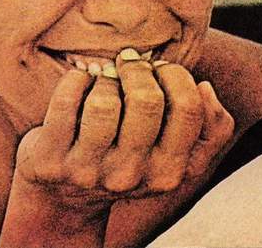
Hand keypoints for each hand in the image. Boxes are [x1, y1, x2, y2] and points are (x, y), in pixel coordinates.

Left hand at [15, 55, 234, 206]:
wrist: (66, 195)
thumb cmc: (126, 160)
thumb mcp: (174, 154)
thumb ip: (210, 127)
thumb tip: (205, 88)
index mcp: (167, 172)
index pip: (188, 108)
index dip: (174, 75)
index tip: (159, 70)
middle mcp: (129, 175)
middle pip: (146, 99)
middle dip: (138, 69)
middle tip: (128, 66)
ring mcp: (87, 170)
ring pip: (104, 100)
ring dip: (105, 78)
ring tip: (104, 82)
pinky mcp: (51, 159)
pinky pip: (66, 99)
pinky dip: (76, 78)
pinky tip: (81, 82)